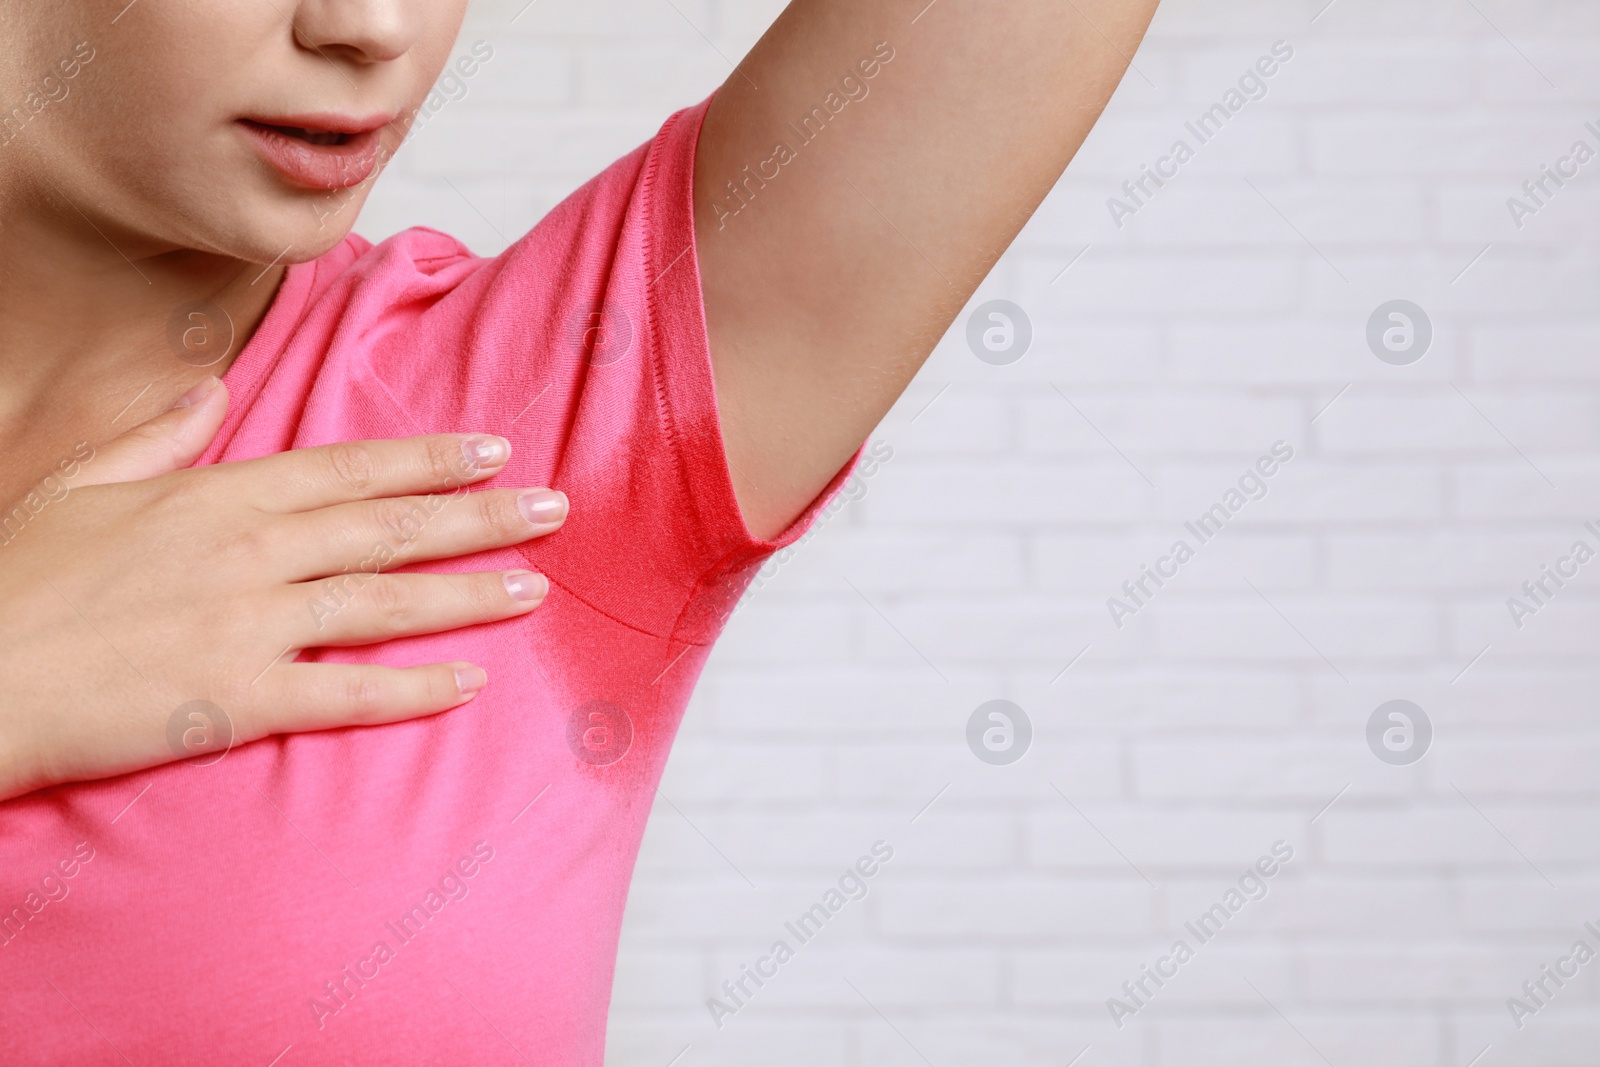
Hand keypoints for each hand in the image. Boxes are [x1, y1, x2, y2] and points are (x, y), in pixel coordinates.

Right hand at [0, 376, 566, 800]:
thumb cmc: (14, 581)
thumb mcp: (81, 485)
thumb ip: (158, 436)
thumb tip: (212, 388)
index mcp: (217, 496)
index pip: (349, 469)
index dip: (429, 460)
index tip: (494, 450)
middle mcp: (248, 552)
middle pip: (389, 528)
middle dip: (480, 515)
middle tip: (555, 507)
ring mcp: (246, 624)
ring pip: (384, 602)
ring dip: (468, 593)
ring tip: (536, 587)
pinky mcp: (234, 699)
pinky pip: (344, 694)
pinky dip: (412, 691)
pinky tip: (470, 685)